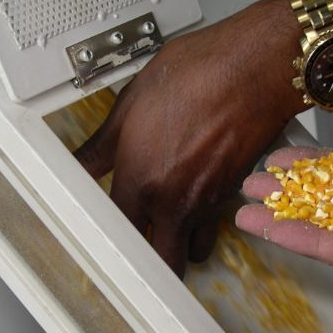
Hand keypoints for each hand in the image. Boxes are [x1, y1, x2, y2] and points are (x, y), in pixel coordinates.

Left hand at [74, 0, 303, 275]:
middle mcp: (173, 201)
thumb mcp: (132, 102)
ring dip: (181, 247)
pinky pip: (215, 227)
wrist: (255, 68)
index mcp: (140, 180)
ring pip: (192, 251)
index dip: (111, 236)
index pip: (117, 233)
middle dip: (151, 263)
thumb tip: (78, 164)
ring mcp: (206, 202)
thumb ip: (101, 145)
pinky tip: (196, 202)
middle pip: (161, 262)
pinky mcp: (231, 195)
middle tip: (141, 250)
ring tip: (170, 230)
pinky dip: (205, 226)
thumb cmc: (199, 74)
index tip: (107, 234)